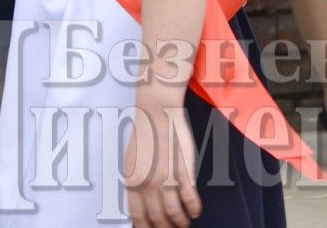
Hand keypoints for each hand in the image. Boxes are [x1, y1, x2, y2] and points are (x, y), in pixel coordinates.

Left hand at [124, 100, 200, 227]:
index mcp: (131, 180)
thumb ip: (136, 183)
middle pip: (157, 219)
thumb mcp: (132, 161)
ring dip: (181, 222)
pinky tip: (195, 212)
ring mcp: (165, 178)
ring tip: (185, 223)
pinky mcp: (183, 171)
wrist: (156, 111)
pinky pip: (190, 200)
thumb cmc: (146, 135)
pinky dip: (194, 210)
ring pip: (174, 214)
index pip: (137, 216)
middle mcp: (146, 182)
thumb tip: (141, 205)